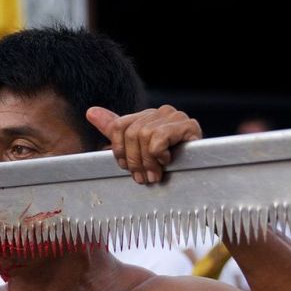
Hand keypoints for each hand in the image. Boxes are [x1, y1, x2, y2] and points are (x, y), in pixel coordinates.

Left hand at [86, 104, 201, 183]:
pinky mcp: (188, 126)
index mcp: (146, 117)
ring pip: (144, 135)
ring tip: (155, 174)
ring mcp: (175, 117)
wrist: (200, 173)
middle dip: (134, 161)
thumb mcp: (136, 150)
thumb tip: (90, 112)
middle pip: (131, 133)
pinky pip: (159, 138)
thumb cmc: (168, 165)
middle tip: (142, 178)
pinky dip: (159, 154)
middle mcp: (159, 112)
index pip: (119, 126)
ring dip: (147, 162)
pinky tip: (167, 162)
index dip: (118, 150)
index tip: (125, 168)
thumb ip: (115, 131)